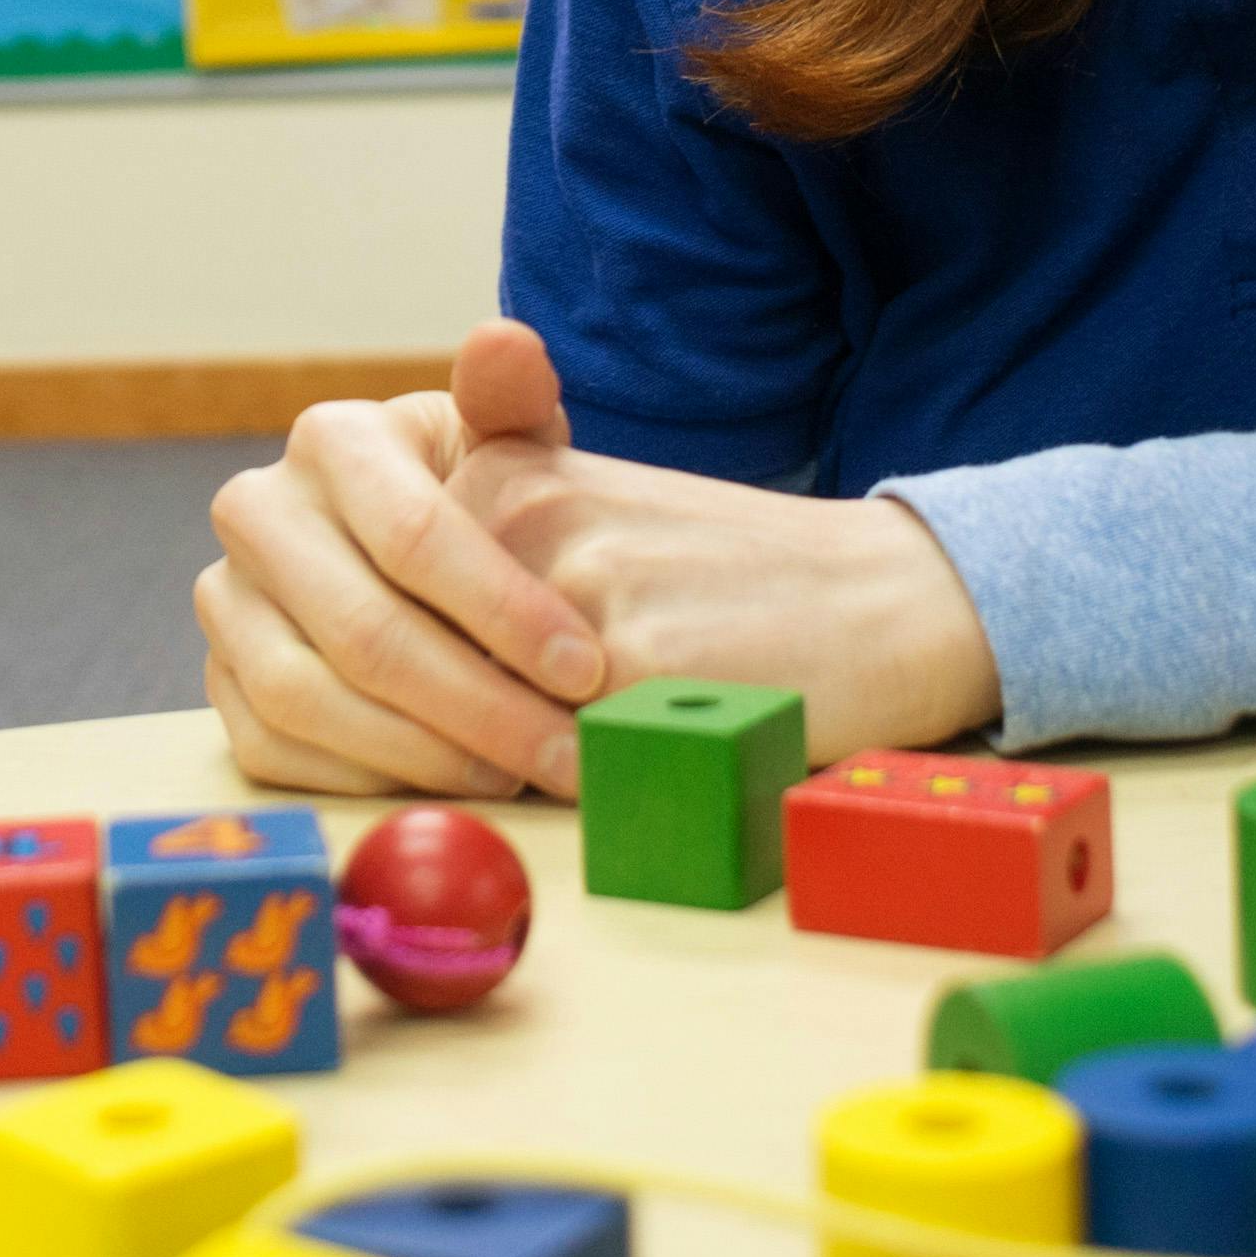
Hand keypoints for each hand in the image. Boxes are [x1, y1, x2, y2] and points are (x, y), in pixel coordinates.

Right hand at [197, 327, 614, 800]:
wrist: (413, 547)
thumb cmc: (477, 498)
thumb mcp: (504, 443)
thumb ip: (514, 399)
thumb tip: (504, 341)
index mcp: (331, 439)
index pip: (415, 536)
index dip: (505, 609)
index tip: (585, 668)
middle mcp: (256, 511)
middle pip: (364, 630)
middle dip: (481, 705)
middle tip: (566, 753)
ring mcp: (224, 600)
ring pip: (310, 699)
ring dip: (424, 753)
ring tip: (517, 774)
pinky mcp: (216, 679)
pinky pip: (276, 748)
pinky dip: (366, 779)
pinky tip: (445, 783)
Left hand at [441, 326, 1004, 757]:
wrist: (879, 595)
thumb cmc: (724, 574)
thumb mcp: (592, 509)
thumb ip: (482, 548)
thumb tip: (376, 660)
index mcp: (498, 474)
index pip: (398, 615)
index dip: (453, 675)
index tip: (532, 669)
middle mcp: (520, 516)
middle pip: (432, 675)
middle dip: (479, 723)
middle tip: (589, 705)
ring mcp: (571, 590)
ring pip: (488, 727)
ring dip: (534, 757)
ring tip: (633, 717)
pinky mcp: (629, 671)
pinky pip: (560, 769)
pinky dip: (596, 782)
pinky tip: (665, 740)